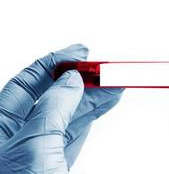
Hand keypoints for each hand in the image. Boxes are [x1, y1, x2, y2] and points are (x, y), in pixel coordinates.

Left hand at [0, 44, 123, 172]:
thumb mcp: (35, 144)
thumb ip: (53, 108)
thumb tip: (71, 80)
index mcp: (1, 127)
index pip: (26, 83)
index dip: (54, 63)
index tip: (79, 53)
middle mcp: (20, 132)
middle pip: (53, 94)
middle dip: (80, 78)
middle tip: (103, 67)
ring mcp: (43, 145)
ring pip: (71, 110)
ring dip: (95, 94)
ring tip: (115, 82)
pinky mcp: (61, 157)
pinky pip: (79, 127)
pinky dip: (96, 112)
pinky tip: (109, 100)